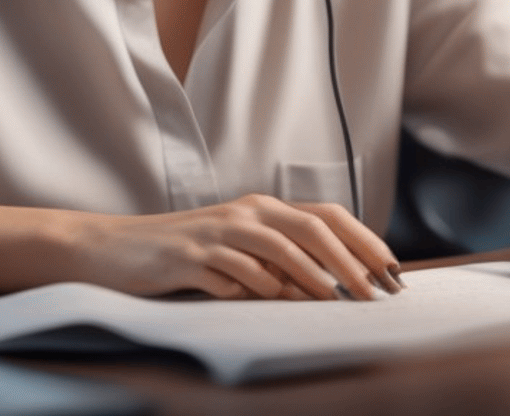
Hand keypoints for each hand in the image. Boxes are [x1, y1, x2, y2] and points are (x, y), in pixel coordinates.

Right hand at [73, 194, 403, 300]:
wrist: (116, 249)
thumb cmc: (183, 255)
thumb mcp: (236, 254)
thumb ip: (277, 264)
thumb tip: (328, 289)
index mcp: (262, 208)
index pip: (327, 216)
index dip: (364, 241)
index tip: (392, 272)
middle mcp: (246, 213)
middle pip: (312, 229)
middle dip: (350, 261)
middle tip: (375, 292)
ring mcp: (218, 233)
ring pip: (279, 249)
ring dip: (312, 277)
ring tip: (336, 300)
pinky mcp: (191, 257)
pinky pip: (234, 273)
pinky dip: (257, 288)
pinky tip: (267, 302)